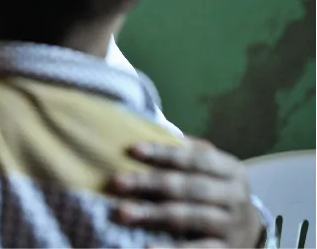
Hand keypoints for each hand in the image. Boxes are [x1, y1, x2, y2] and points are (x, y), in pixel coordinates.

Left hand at [108, 137, 264, 247]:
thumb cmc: (213, 193)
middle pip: (188, 186)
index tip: (133, 150)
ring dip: (153, 214)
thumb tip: (144, 128)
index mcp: (230, 169)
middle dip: (149, 183)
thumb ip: (184, 154)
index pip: (195, 158)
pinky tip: (146, 247)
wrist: (248, 232)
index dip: (164, 153)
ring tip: (122, 212)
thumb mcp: (208, 171)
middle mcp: (235, 195)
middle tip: (116, 182)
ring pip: (190, 216)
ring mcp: (232, 224)